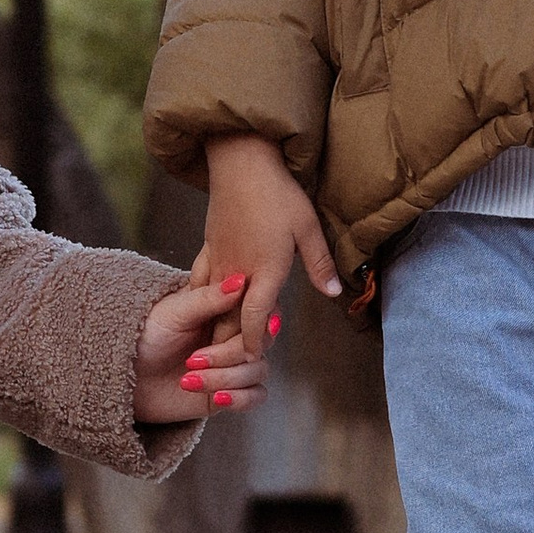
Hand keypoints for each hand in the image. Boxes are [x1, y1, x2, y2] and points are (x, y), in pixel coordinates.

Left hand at [134, 274, 269, 423]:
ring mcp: (232, 365)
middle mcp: (233, 336)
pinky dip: (240, 399)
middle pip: (259, 344)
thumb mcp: (173, 313)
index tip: (234, 331)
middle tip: (193, 359)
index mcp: (224, 310)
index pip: (258, 313)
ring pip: (258, 371)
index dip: (254, 323)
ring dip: (226, 377)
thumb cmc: (143, 338)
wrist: (125, 375)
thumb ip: (208, 299)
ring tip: (190, 378)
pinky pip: (255, 396)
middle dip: (229, 355)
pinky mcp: (228, 391)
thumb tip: (240, 280)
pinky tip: (217, 397)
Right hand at [199, 133, 340, 358]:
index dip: (255, 342)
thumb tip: (335, 293)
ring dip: (211, 329)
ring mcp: (218, 261)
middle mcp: (237, 271)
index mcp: (265, 269)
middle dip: (227, 347)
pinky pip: (198, 284)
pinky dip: (199, 302)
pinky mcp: (207, 249)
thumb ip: (319, 264)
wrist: (242, 164)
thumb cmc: (279, 194)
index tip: (255, 359)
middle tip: (227, 368)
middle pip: (228, 320)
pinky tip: (199, 311)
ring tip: (209, 350)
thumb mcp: (308, 228)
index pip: (257, 317)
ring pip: (210, 307)